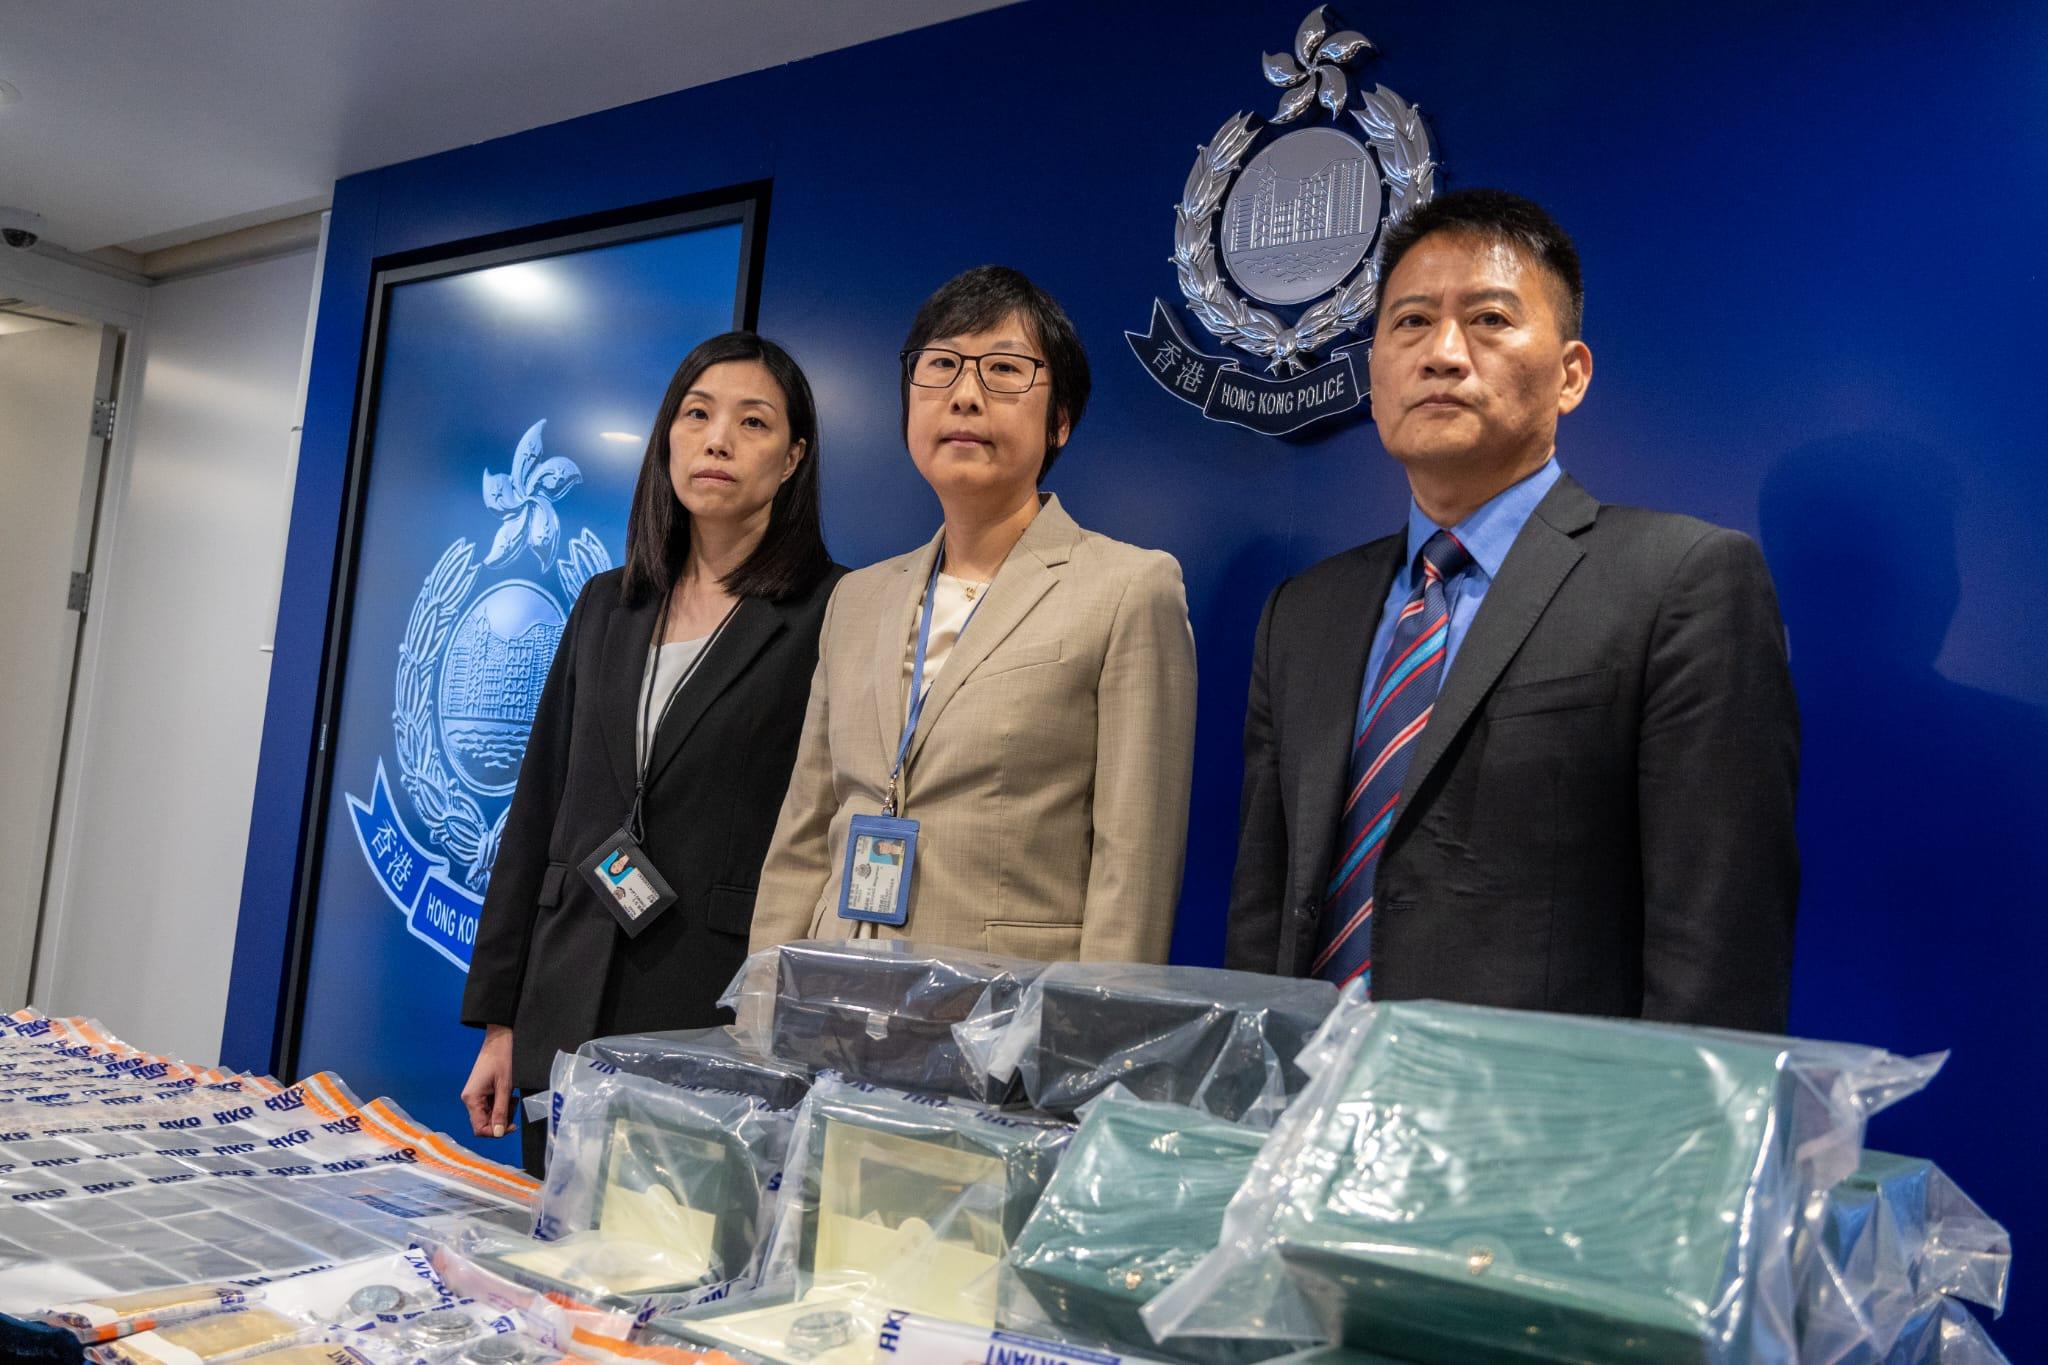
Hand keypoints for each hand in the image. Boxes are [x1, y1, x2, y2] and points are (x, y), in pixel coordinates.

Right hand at [460, 1024, 514, 1138]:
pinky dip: (502, 1103)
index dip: (494, 1132)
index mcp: (471, 1099)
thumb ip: (501, 1111)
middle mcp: (470, 1099)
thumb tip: (498, 1133)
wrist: (500, 1039)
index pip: (479, 1128)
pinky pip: (491, 1105)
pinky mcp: (481, 1091)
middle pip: (484, 1122)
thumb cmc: (503, 1059)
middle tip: (513, 1105)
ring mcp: (475, 1095)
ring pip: (489, 1114)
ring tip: (512, 1096)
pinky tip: (509, 1093)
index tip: (512, 1126)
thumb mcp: (505, 1087)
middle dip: (501, 1119)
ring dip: (503, 1111)